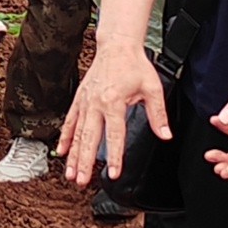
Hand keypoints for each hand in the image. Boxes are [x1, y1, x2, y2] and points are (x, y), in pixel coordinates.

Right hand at [61, 47, 169, 194]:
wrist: (117, 46)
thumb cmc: (134, 65)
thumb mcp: (152, 88)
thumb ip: (158, 114)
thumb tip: (165, 135)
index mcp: (114, 101)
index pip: (114, 135)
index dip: (115, 156)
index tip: (114, 173)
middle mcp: (96, 103)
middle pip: (89, 138)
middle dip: (85, 161)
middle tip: (82, 181)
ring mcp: (85, 102)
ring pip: (77, 133)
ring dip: (73, 155)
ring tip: (71, 174)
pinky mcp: (80, 99)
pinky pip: (70, 121)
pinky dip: (65, 137)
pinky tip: (62, 152)